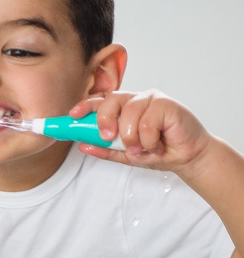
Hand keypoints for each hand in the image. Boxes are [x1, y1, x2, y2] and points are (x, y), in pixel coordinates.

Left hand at [69, 90, 211, 176]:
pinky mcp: (167, 104)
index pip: (101, 101)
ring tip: (140, 149)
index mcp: (123, 109)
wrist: (185, 157)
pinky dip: (148, 140)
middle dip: (105, 120)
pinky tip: (156, 144)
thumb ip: (105, 150)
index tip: (73, 115)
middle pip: (111, 100)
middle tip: (108, 137)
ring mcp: (151, 100)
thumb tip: (82, 145)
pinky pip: (147, 122)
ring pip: (129, 114)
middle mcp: (135, 100)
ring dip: (131, 138)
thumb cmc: (157, 151)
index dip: (86, 105)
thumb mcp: (125, 154)